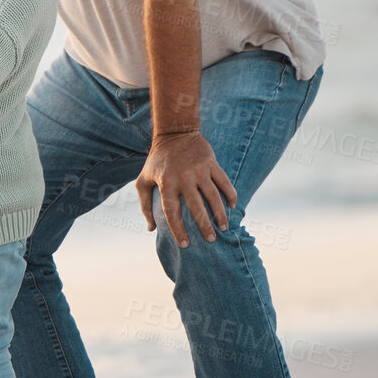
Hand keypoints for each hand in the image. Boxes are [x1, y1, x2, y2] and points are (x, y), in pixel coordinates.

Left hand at [136, 131, 236, 248]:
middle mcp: (183, 178)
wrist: (174, 133)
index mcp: (166, 184)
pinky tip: (233, 206)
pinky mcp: (211, 163)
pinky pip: (224, 181)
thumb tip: (151, 229)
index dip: (178, 229)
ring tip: (224, 227)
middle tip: (211, 240)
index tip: (185, 244)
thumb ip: (144, 205)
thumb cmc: (156, 161)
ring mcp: (199, 170)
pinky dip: (230, 194)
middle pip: (196, 207)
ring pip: (213, 196)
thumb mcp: (143, 180)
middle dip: (204, 226)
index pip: (172, 212)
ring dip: (220, 213)